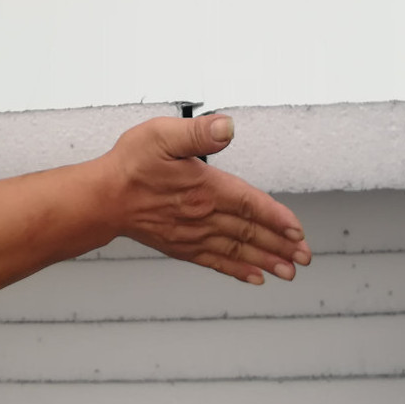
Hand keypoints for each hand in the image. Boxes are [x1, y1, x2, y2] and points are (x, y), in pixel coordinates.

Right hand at [103, 115, 310, 283]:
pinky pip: (215, 261)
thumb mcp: (160, 135)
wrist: (100, 199)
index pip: (249, 205)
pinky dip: (237, 270)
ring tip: (288, 271)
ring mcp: (191, 234)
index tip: (298, 230)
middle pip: (249, 233)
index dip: (276, 217)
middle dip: (280, 245)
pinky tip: (252, 277)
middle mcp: (202, 215)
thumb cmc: (128, 166)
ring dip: (266, 261)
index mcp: (204, 188)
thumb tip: (226, 126)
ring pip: (237, 250)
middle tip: (304, 257)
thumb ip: (197, 132)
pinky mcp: (180, 245)